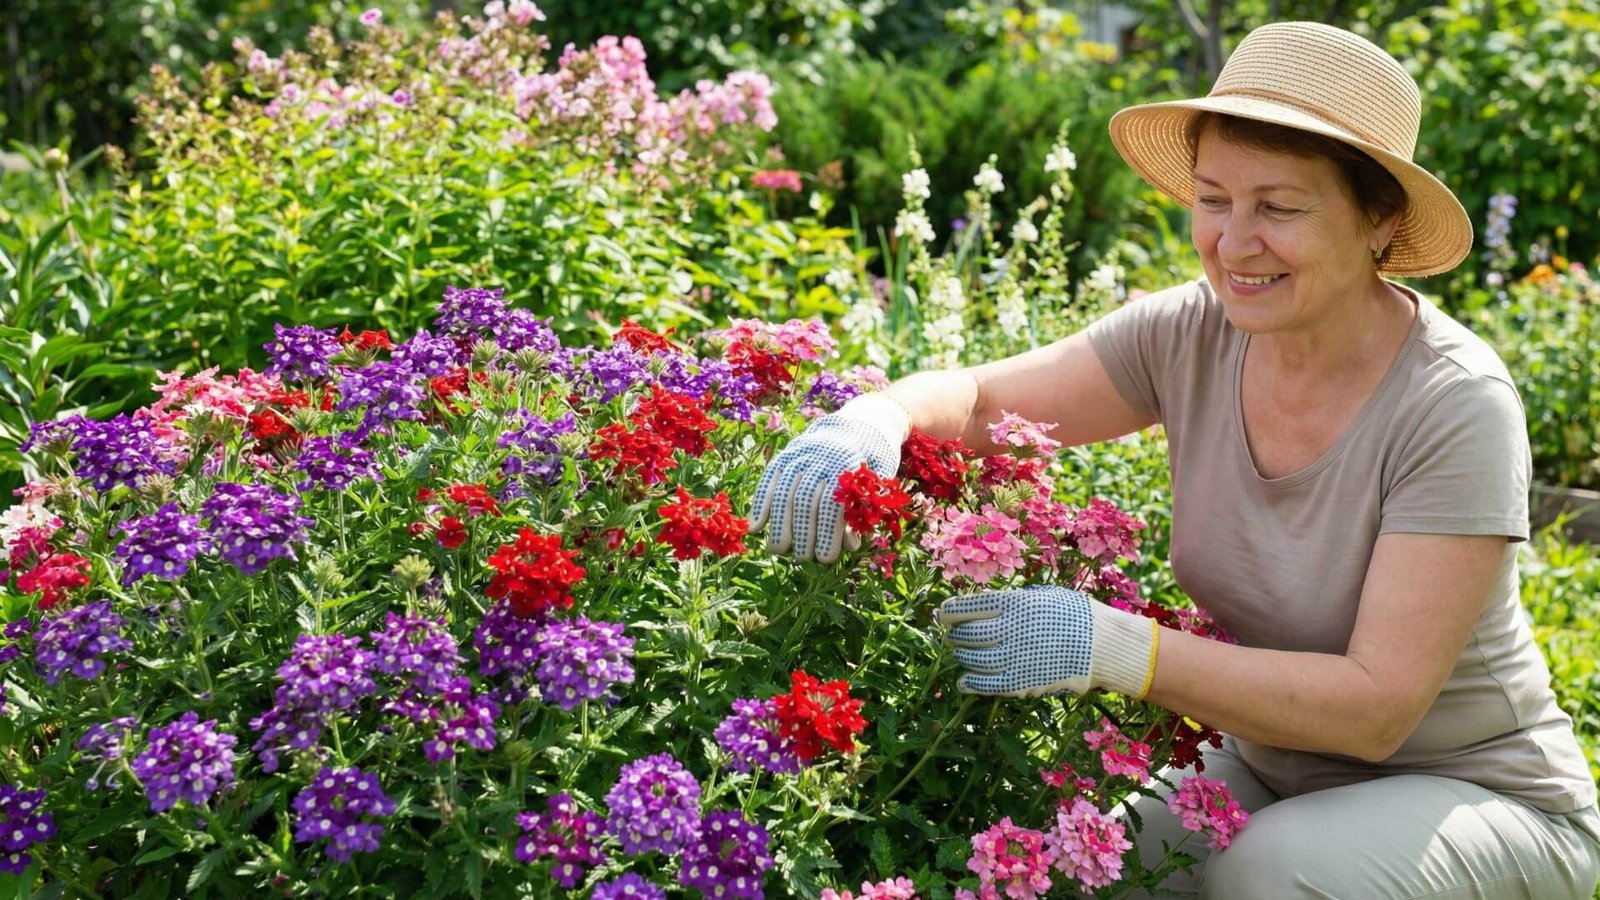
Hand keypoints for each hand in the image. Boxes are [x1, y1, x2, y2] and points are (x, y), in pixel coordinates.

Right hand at [749, 394, 908, 562]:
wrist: (863, 422)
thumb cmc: (876, 460)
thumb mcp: (881, 479)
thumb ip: (865, 509)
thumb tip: (849, 544)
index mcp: (848, 464)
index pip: (832, 505)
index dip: (827, 534)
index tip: (826, 558)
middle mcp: (821, 457)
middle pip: (805, 501)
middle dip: (802, 533)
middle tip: (803, 558)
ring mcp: (800, 454)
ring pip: (784, 492)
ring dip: (778, 524)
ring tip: (778, 550)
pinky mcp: (787, 454)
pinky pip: (769, 480)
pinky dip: (760, 503)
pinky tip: (756, 526)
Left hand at [937, 585, 1157, 697]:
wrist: (1105, 646)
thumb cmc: (1076, 615)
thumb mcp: (1043, 595)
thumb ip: (1013, 600)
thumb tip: (983, 605)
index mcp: (1013, 603)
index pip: (966, 607)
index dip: (949, 612)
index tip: (943, 614)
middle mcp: (1009, 629)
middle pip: (966, 634)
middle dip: (955, 635)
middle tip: (955, 636)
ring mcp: (1013, 657)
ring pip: (971, 659)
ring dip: (962, 656)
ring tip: (962, 654)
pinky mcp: (1020, 682)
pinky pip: (985, 684)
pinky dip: (970, 683)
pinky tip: (965, 681)